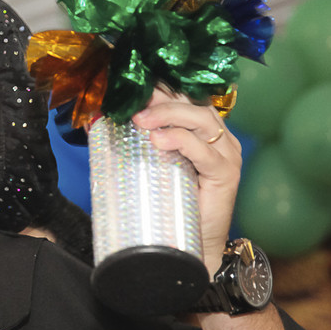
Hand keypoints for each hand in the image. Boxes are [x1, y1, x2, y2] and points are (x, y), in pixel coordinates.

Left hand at [131, 89, 239, 277]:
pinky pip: (203, 151)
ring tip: (140, 120)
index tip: (135, 85)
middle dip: (162, 99)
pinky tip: (158, 140)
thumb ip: (141, 143)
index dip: (163, 90)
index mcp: (205, 133)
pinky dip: (180, 141)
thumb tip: (104, 120)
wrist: (192, 244)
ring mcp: (227, 155)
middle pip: (194, 105)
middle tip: (133, 103)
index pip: (187, 100)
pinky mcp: (226, 174)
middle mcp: (220, 139)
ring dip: (167, 115)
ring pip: (200, 121)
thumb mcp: (155, 166)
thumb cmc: (172, 205)